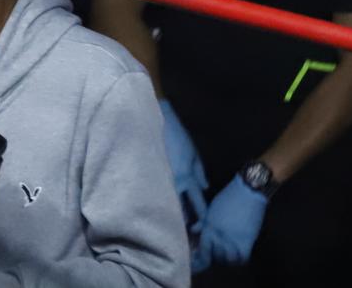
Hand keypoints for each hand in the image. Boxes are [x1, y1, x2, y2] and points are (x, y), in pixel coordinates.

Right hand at [160, 99, 209, 225]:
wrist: (153, 121)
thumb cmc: (176, 134)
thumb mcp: (192, 151)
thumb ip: (199, 171)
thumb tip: (203, 188)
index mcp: (187, 177)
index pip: (197, 203)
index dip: (201, 216)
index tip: (202, 229)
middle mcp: (173, 182)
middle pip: (180, 209)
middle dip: (184, 220)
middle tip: (186, 231)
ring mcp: (159, 179)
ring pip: (166, 202)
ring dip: (170, 212)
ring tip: (170, 223)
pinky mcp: (148, 174)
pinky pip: (156, 191)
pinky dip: (159, 198)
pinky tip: (157, 204)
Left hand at [192, 178, 267, 270]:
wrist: (248, 191)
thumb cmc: (229, 196)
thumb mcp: (213, 208)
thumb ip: (203, 222)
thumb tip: (194, 230)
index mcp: (208, 226)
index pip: (203, 247)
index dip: (202, 254)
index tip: (204, 255)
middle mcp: (217, 234)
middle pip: (214, 256)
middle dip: (215, 257)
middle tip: (218, 253)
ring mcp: (232, 238)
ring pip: (227, 260)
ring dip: (227, 259)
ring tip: (228, 253)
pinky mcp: (248, 240)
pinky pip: (242, 258)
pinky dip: (240, 258)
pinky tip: (238, 252)